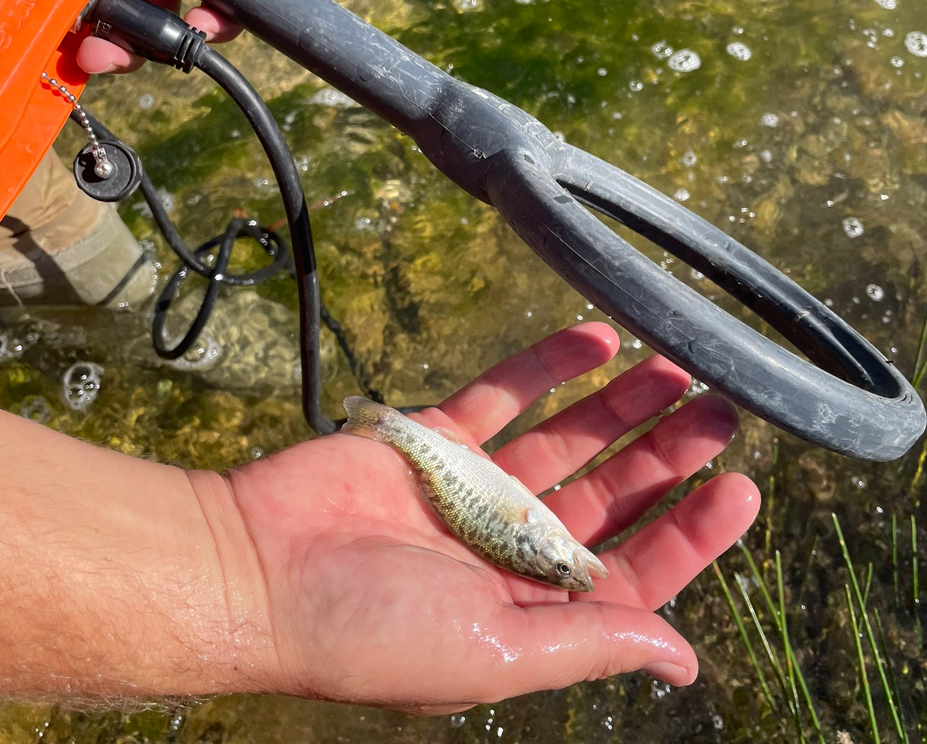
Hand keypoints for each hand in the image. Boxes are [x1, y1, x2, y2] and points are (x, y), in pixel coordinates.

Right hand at [225, 322, 759, 711]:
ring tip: (674, 366)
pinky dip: (548, 366)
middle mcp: (512, 547)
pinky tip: (594, 339)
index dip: (692, 530)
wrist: (258, 570)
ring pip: (568, 436)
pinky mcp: (438, 439)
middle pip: (610, 493)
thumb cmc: (368, 631)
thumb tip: (684, 661)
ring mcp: (476, 487)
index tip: (740, 485)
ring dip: (620, 403)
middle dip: (666, 452)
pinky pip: (506, 393)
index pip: (635, 569)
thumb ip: (591, 643)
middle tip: (720, 408)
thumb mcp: (494, 653)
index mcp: (531, 607)